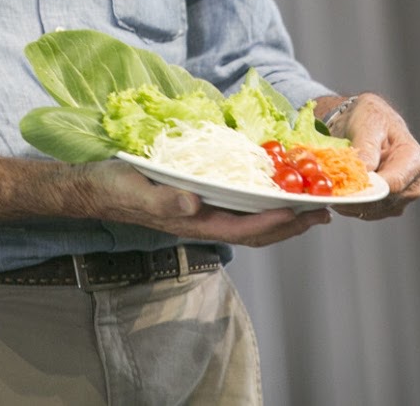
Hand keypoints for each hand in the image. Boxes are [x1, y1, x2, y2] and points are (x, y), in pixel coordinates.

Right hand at [76, 159, 331, 247]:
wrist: (94, 188)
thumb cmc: (114, 188)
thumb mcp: (136, 189)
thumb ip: (164, 199)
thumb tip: (195, 205)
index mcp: (192, 221)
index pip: (244, 227)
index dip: (276, 222)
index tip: (303, 212)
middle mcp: (201, 220)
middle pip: (256, 231)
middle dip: (291, 225)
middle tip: (325, 212)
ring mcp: (200, 213)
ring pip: (251, 223)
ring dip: (283, 217)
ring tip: (311, 208)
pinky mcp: (196, 201)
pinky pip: (237, 207)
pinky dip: (262, 203)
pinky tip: (272, 193)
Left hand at [335, 94, 419, 219]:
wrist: (367, 124)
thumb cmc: (370, 118)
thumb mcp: (367, 122)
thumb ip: (366, 147)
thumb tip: (364, 173)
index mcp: (414, 160)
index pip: (393, 185)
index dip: (367, 191)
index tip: (343, 190)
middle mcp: (413, 183)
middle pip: (383, 202)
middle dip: (355, 197)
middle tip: (330, 190)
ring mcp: (401, 198)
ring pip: (372, 211)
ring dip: (350, 203)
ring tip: (332, 187)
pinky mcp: (387, 206)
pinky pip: (366, 212)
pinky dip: (350, 205)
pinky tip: (339, 191)